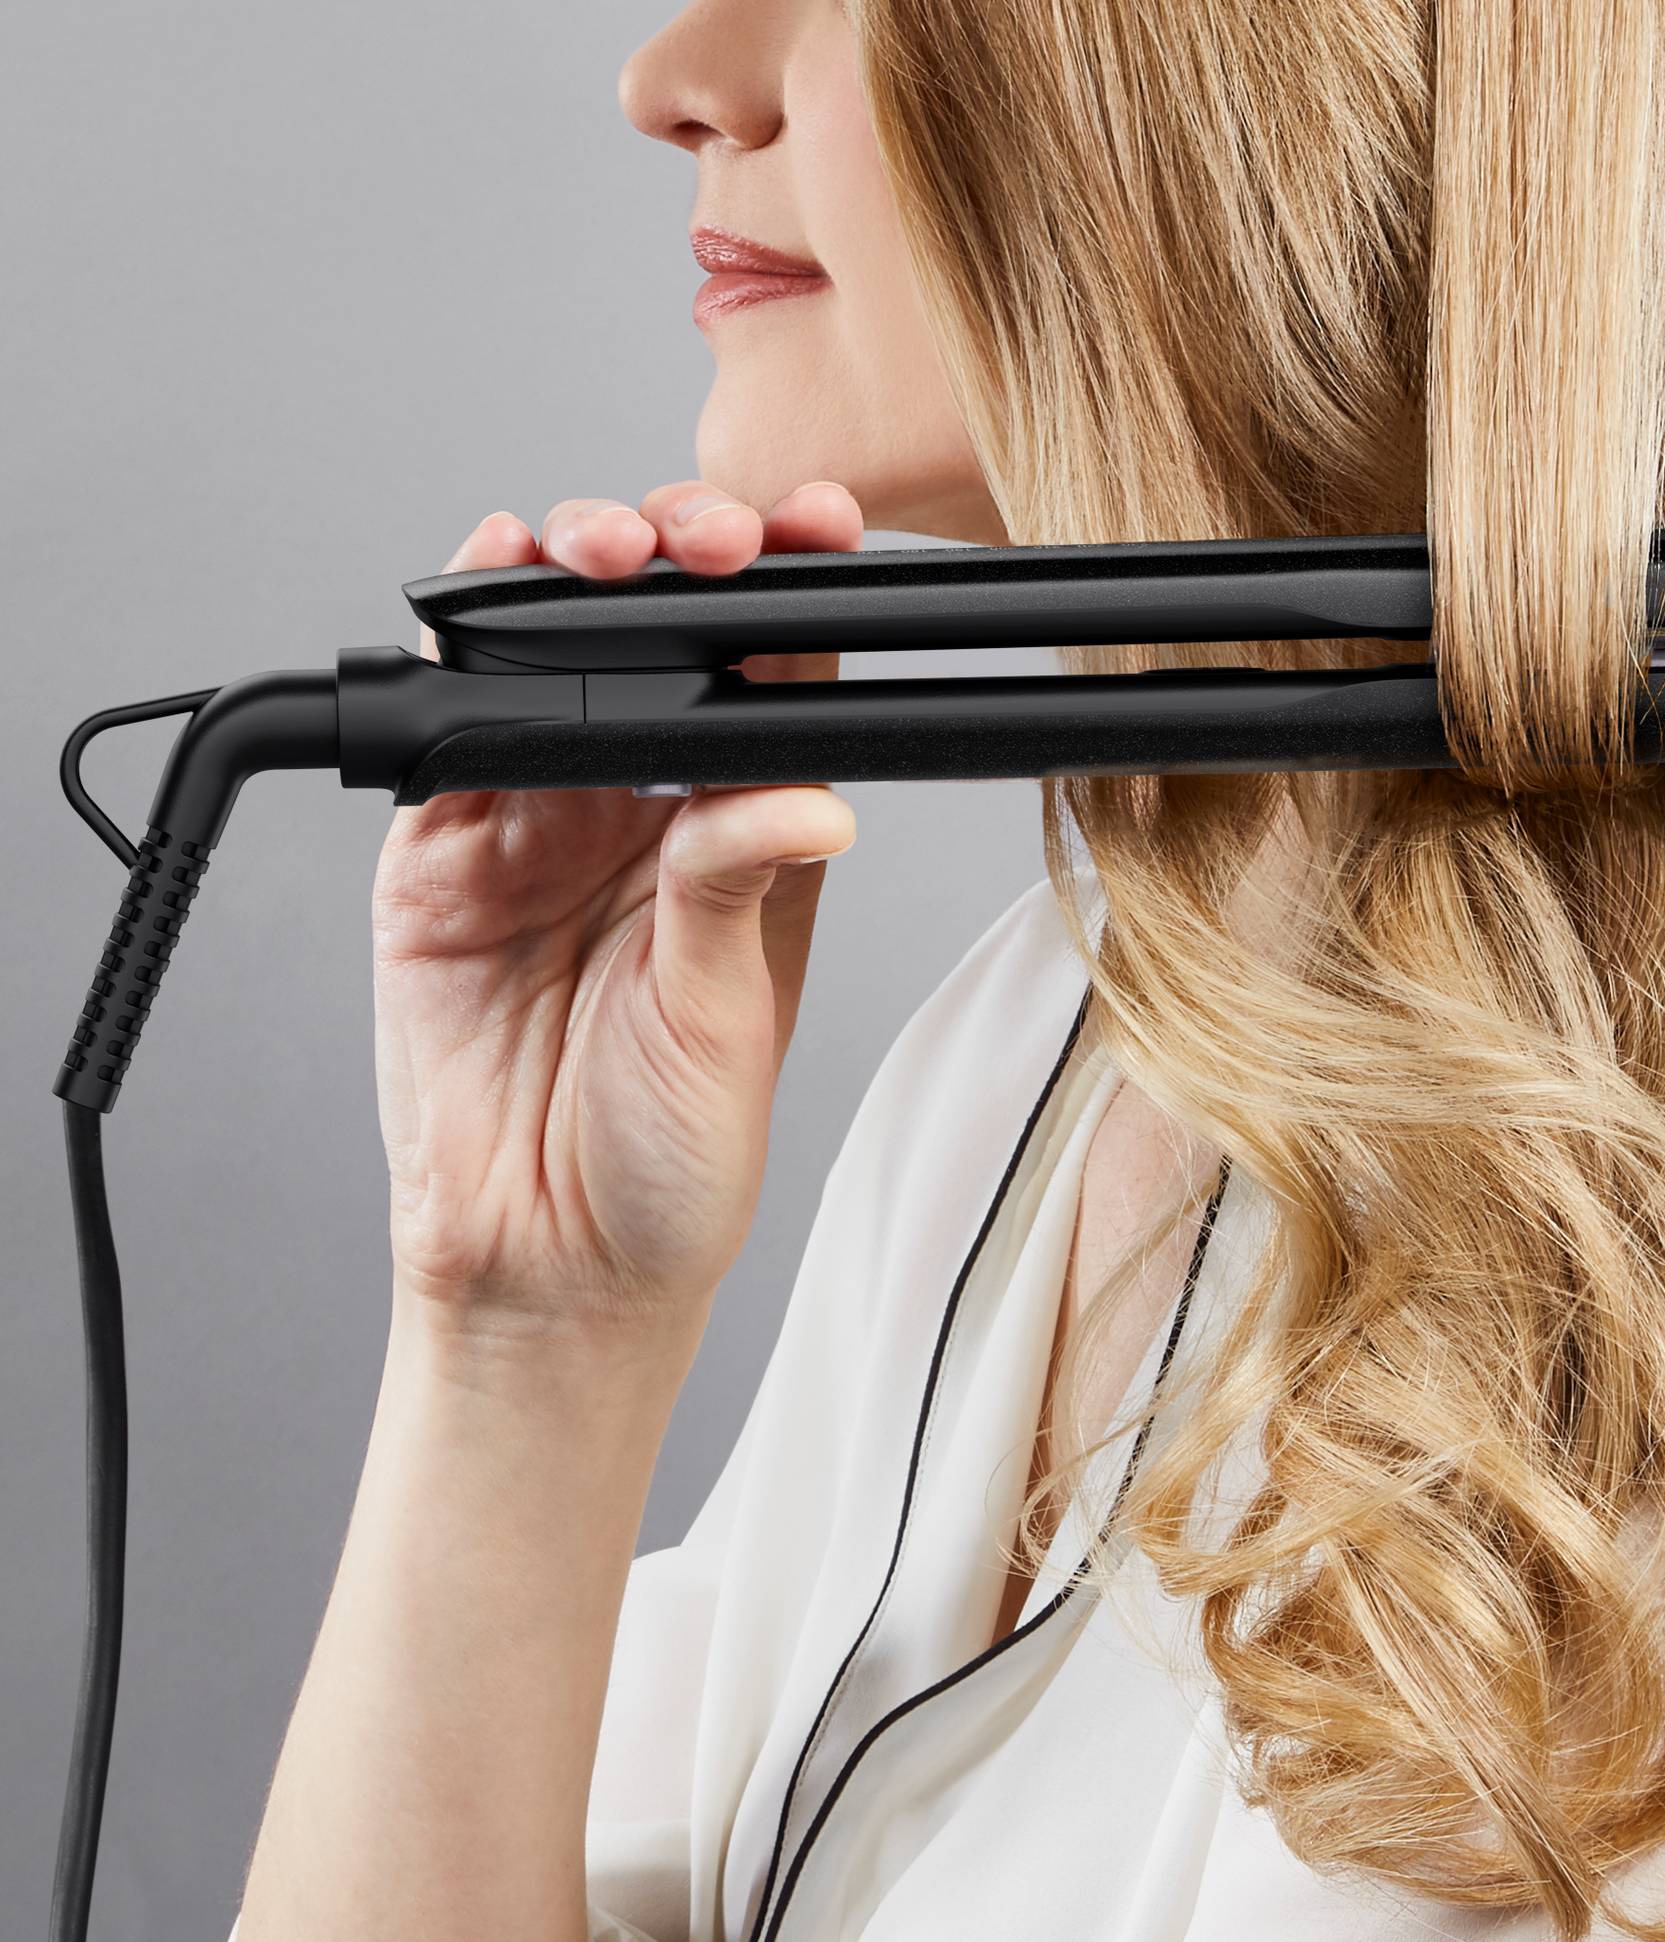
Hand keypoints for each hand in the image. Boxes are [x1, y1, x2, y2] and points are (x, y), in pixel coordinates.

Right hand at [371, 480, 861, 1334]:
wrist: (551, 1264)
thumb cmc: (670, 1159)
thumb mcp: (726, 1017)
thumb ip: (740, 885)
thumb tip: (809, 790)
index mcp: (739, 848)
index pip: (771, 686)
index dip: (788, 599)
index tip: (811, 537)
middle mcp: (640, 823)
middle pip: (657, 646)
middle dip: (675, 562)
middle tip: (698, 542)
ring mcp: (534, 831)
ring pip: (547, 665)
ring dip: (567, 585)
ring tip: (604, 558)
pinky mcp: (437, 860)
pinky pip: (441, 736)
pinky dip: (457, 663)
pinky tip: (489, 612)